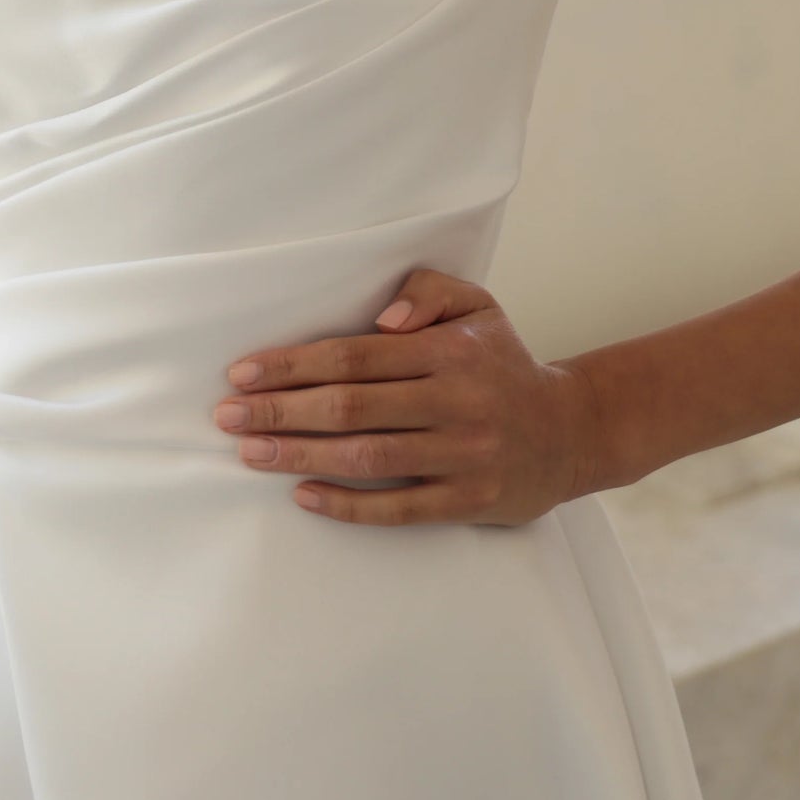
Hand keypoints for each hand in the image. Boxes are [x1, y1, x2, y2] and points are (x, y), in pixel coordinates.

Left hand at [213, 268, 600, 525]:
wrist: (572, 431)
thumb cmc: (504, 363)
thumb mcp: (478, 306)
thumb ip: (428, 291)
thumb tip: (383, 317)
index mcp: (450, 350)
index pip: (355, 354)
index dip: (295, 364)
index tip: (244, 372)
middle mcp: (456, 401)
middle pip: (351, 406)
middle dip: (281, 410)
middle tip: (226, 415)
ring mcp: (463, 456)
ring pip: (366, 457)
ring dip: (299, 455)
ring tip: (249, 452)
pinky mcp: (469, 502)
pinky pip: (398, 508)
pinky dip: (346, 505)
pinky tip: (302, 495)